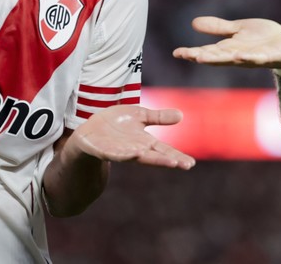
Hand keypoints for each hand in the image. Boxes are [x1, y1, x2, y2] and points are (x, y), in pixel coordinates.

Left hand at [68, 105, 194, 169]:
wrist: (90, 129)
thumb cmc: (116, 124)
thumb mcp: (140, 116)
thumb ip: (158, 117)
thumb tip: (181, 115)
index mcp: (144, 142)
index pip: (164, 150)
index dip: (177, 156)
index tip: (190, 163)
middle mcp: (135, 149)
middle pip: (155, 156)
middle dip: (168, 160)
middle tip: (184, 165)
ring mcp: (120, 151)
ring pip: (137, 157)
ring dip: (152, 159)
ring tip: (168, 162)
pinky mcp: (104, 150)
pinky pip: (115, 153)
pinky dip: (125, 154)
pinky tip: (135, 154)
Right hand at [172, 16, 280, 69]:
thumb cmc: (263, 39)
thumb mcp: (238, 30)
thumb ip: (218, 28)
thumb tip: (193, 23)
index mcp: (230, 49)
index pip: (208, 51)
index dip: (192, 52)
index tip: (176, 52)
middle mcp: (238, 55)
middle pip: (217, 57)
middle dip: (202, 56)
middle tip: (187, 55)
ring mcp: (253, 57)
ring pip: (233, 59)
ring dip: (219, 59)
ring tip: (203, 58)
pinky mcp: (268, 57)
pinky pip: (257, 58)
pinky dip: (248, 58)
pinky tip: (239, 55)